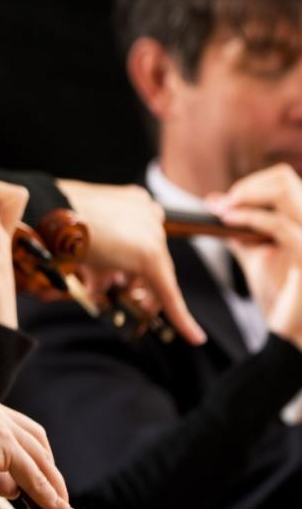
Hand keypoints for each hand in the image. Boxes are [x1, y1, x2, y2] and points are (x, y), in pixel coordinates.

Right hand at [0, 391, 83, 508]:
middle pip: (36, 441)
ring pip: (38, 458)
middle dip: (51, 473)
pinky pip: (32, 473)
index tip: (43, 482)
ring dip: (54, 487)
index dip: (35, 459)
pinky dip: (47, 494)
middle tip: (59, 501)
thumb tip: (19, 490)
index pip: (19, 432)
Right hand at [56, 179, 205, 343]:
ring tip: (110, 297)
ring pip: (155, 276)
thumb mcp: (77, 232)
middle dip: (136, 282)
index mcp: (134, 201)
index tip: (129, 280)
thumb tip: (95, 280)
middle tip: (120, 295)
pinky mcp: (150, 255)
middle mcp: (149, 212)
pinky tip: (193, 337)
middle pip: (153, 259)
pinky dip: (180, 317)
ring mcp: (152, 232)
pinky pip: (167, 293)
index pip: (144, 239)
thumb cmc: (51, 219)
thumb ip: (94, 248)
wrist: (48, 211)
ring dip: (135, 293)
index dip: (136, 265)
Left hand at [207, 163, 301, 347]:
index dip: (251, 184)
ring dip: (246, 197)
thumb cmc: (281, 293)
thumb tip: (215, 200)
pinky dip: (249, 218)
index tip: (226, 201)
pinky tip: (228, 223)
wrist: (294, 330)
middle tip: (222, 204)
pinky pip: (279, 224)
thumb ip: (240, 227)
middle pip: (285, 178)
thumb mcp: (257, 253)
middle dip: (247, 186)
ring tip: (222, 212)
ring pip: (285, 191)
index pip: (285, 179)